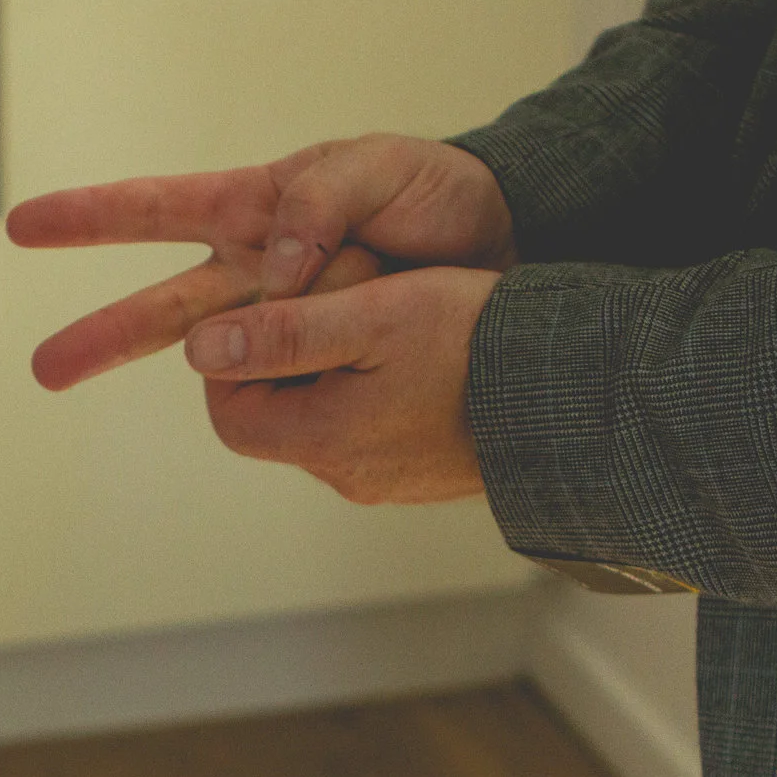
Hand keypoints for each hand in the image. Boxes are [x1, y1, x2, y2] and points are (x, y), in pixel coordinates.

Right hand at [6, 135, 513, 388]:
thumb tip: (269, 274)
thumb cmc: (434, 190)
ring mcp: (284, 321)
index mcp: (253, 206)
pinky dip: (282, 395)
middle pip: (160, 305)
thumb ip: (319, 206)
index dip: (88, 217)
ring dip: (166, 394)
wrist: (509, 242)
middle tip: (42, 369)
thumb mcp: (379, 167)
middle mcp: (252, 269)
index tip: (22, 225)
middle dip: (99, 335)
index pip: (155, 209)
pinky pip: (287, 383)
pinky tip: (264, 422)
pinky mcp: (322, 358)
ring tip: (113, 422)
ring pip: (207, 359)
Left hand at [187, 264, 500, 504]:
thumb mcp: (371, 316)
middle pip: (275, 412)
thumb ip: (281, 332)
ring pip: (324, 415)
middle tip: (338, 296)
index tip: (275, 304)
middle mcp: (347, 474)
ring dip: (335, 362)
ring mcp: (386, 480)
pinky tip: (415, 346)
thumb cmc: (477, 343)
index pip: (229, 409)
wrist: (577, 392)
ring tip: (383, 313)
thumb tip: (199, 347)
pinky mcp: (421, 472)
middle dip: (289, 350)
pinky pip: (372, 427)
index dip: (236, 354)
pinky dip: (375, 384)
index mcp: (324, 440)